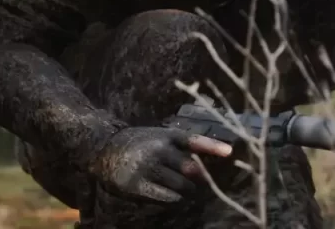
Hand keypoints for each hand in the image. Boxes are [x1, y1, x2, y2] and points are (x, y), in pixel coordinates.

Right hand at [88, 126, 231, 203]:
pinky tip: (174, 197)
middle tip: (201, 184)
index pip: (194, 140)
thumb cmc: (140, 143)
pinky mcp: (137, 184)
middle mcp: (159, 149)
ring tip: (186, 191)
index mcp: (167, 135)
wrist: (104, 148)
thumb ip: (182, 145)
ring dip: (188, 191)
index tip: (230, 152)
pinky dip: (174, 199)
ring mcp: (148, 167)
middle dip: (201, 179)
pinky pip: (166, 197)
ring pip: (181, 185)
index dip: (213, 146)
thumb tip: (209, 160)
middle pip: (192, 169)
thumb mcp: (161, 136)